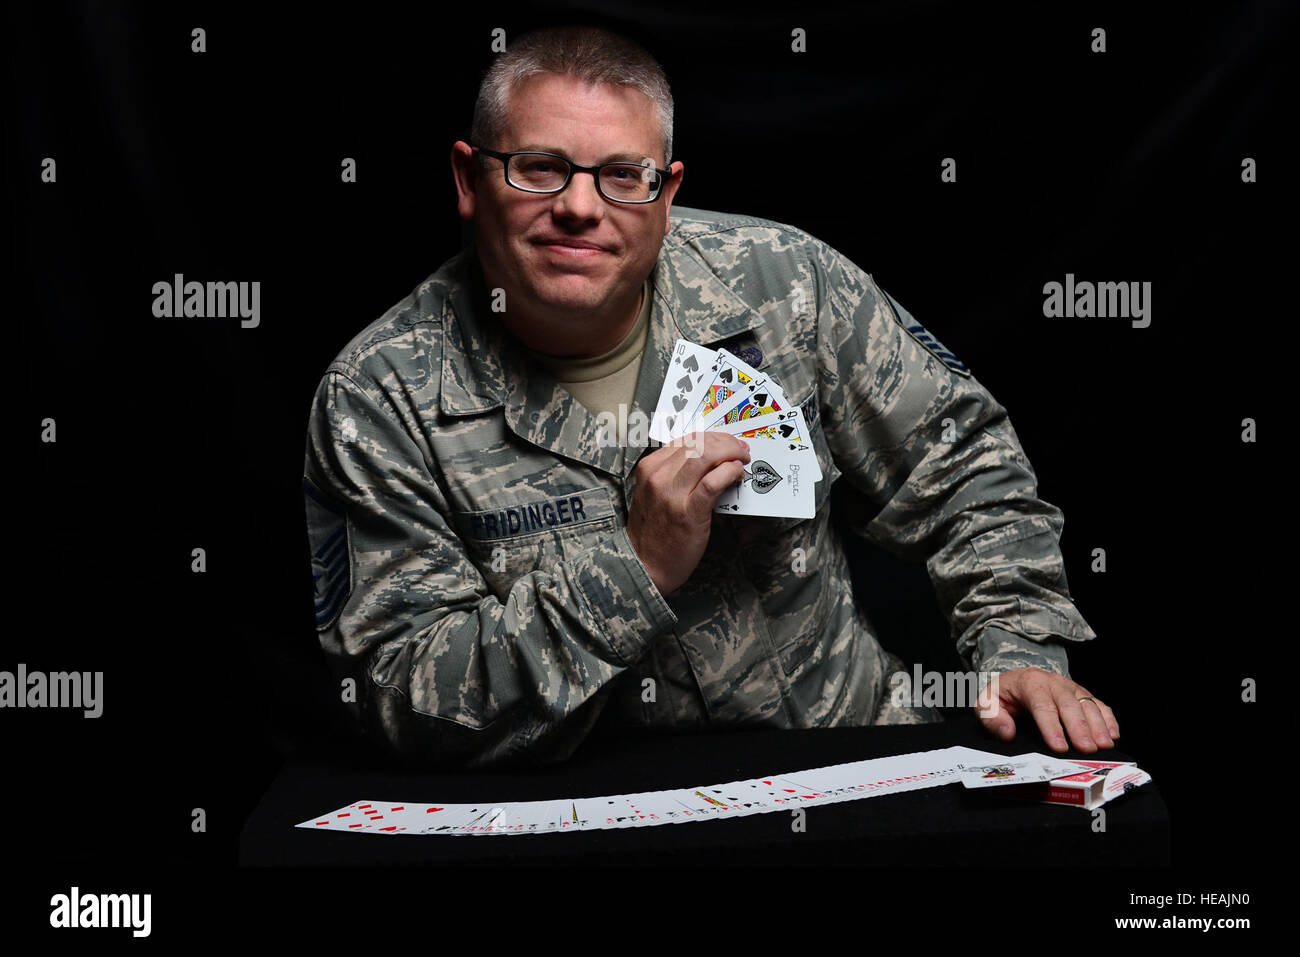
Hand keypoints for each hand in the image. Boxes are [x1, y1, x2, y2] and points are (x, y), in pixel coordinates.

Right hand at [626, 431, 749, 596]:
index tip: (727, 443)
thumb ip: (674, 474)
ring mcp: (672, 493)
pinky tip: (737, 475)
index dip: (712, 438)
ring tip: (742, 460)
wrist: (644, 565)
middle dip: (726, 442)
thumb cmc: (653, 531)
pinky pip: (714, 481)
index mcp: (649, 468)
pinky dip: (730, 472)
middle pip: (698, 443)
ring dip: (731, 453)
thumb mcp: (654, 493)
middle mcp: (658, 476)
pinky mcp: (688, 512)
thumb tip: (708, 460)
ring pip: (706, 455)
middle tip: (741, 450)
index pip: (686, 439)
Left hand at [976, 667, 1119, 753]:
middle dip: (1079, 728)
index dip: (1052, 727)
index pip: (1042, 705)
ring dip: (1097, 725)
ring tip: (1103, 745)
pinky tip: (1113, 735)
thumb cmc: (1002, 695)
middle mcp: (1053, 682)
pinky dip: (1108, 719)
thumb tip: (1007, 733)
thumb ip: (992, 718)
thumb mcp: (986, 703)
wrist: (1014, 680)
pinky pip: (1098, 704)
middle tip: (1087, 750)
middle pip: (1069, 704)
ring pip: (1087, 704)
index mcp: (1029, 683)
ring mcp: (1070, 687)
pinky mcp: (1081, 694)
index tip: (1059, 747)